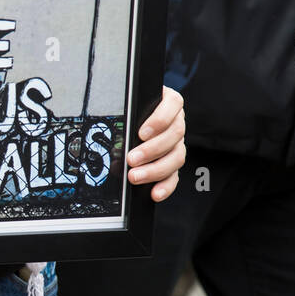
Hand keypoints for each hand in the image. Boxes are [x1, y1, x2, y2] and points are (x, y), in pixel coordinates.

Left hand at [128, 86, 185, 201]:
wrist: (131, 121)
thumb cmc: (130, 112)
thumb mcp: (128, 107)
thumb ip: (128, 115)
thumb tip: (117, 137)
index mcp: (169, 102)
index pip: (173, 104)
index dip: (159, 120)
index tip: (141, 133)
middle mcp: (177, 122)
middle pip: (175, 135)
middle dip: (151, 150)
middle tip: (131, 159)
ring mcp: (177, 143)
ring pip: (177, 157)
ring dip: (155, 169)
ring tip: (135, 176)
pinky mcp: (173, 163)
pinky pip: (174, 176)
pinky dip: (165, 186)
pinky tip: (154, 193)